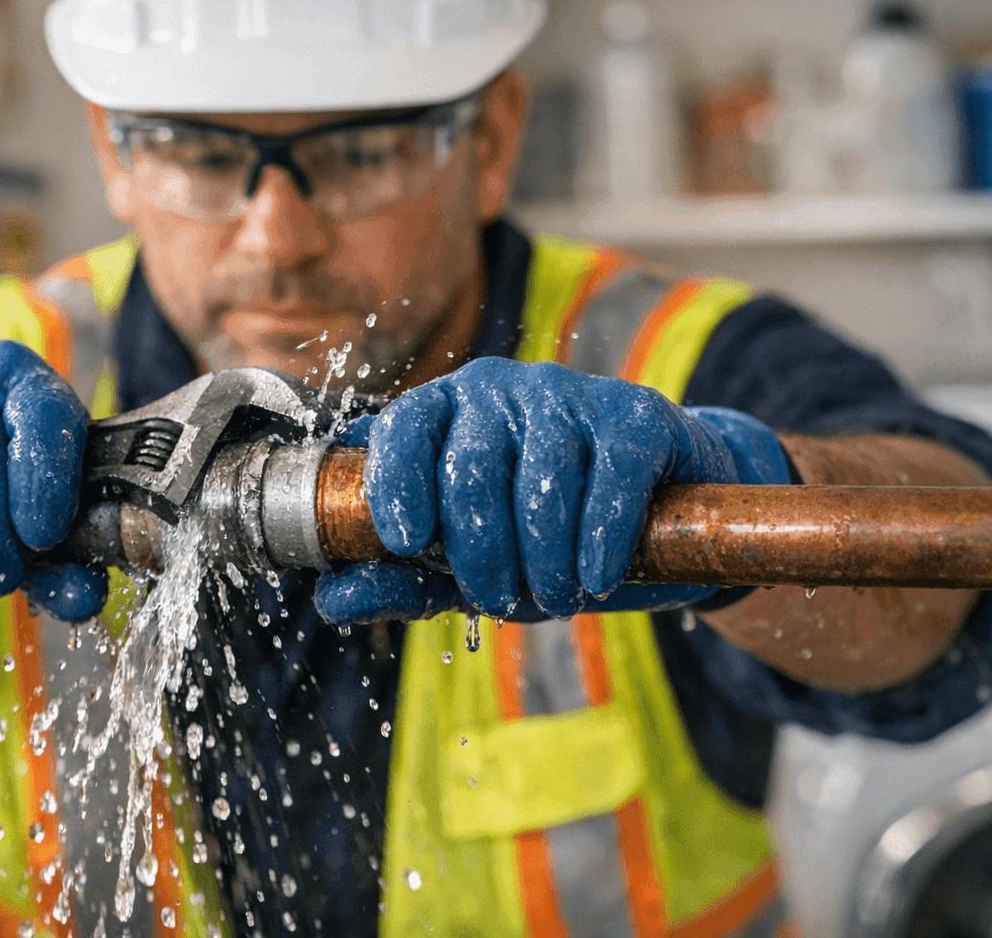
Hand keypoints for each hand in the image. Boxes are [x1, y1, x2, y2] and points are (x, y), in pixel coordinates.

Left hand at [313, 357, 789, 622]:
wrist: (661, 507)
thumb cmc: (543, 534)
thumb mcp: (466, 563)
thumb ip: (402, 579)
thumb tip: (329, 601)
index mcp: (444, 411)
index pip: (403, 428)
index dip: (396, 481)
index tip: (406, 540)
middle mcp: (500, 390)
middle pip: (471, 466)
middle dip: (479, 550)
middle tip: (496, 601)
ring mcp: (570, 395)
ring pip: (541, 478)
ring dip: (544, 557)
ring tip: (555, 596)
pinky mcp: (636, 416)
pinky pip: (610, 473)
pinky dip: (600, 535)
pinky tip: (595, 575)